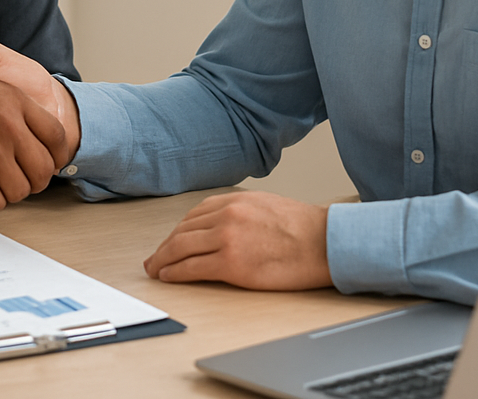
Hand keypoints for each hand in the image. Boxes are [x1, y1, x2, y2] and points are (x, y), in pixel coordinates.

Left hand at [143, 191, 331, 290]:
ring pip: (182, 248)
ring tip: (156, 269)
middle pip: (183, 231)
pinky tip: (169, 276)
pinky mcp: (232, 264)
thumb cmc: (301, 227)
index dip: (177, 231)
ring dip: (164, 259)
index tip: (170, 241)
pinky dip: (176, 272)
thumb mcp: (263, 205)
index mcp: (233, 200)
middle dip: (165, 246)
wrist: (323, 241)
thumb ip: (238, 212)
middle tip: (154, 258)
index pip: (193, 216)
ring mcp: (226, 239)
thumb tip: (219, 225)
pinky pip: (193, 268)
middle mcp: (225, 216)